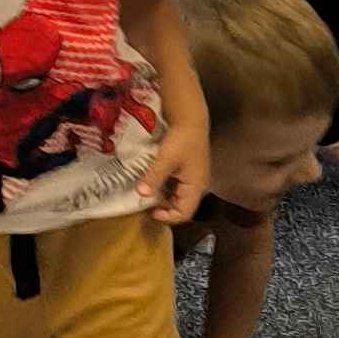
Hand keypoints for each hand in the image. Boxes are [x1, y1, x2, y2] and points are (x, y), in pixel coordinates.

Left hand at [138, 110, 208, 225]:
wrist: (190, 120)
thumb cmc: (181, 140)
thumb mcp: (165, 159)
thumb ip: (153, 177)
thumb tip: (140, 194)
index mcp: (195, 187)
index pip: (183, 213)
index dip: (167, 217)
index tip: (150, 211)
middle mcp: (198, 186)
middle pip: (182, 207)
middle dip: (164, 208)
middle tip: (146, 204)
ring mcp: (194, 179)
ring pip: (179, 198)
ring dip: (164, 198)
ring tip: (149, 194)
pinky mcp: (190, 172)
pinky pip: (178, 188)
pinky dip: (166, 189)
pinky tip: (155, 182)